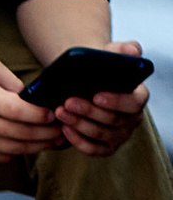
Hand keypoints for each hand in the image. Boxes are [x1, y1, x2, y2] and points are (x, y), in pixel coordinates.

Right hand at [0, 52, 60, 163]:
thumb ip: (12, 81)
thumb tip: (31, 97)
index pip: (23, 112)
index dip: (43, 115)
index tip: (55, 112)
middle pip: (24, 135)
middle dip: (48, 133)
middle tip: (63, 129)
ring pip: (16, 150)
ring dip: (38, 146)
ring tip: (52, 140)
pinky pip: (2, 157)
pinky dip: (19, 152)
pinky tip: (28, 144)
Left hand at [46, 41, 150, 157]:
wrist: (85, 83)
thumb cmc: (100, 69)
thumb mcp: (111, 55)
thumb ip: (123, 50)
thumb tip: (133, 51)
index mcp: (139, 97)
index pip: (133, 102)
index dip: (116, 101)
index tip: (96, 95)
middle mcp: (133, 119)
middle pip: (113, 119)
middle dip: (88, 111)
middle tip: (67, 102)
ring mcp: (120, 135)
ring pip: (100, 134)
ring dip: (79, 124)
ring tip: (60, 112)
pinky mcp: (106, 147)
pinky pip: (93, 149)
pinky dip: (78, 141)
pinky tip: (64, 130)